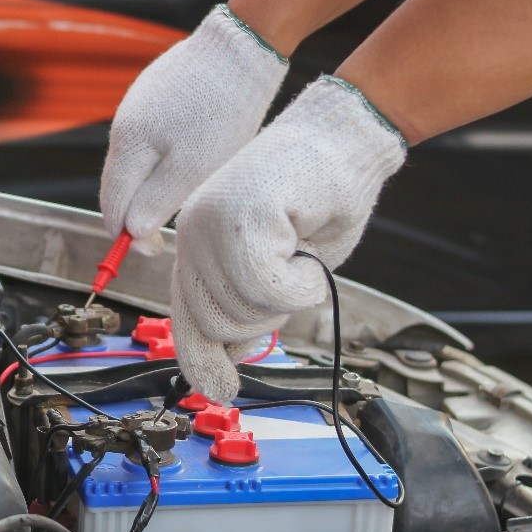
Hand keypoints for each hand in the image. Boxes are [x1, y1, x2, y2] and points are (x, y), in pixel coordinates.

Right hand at [100, 5, 287, 252]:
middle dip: (132, 214)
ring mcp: (136, 105)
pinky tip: (179, 163)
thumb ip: (157, 201)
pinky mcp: (154, 92)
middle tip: (159, 237)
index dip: (127, 236)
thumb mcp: (194, 167)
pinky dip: (154, 161)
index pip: (112, 204)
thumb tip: (131, 231)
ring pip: (131, 161)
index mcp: (127, 145)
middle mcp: (122, 125)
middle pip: (116, 184)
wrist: (241, 47)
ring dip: (143, 187)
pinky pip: (146, 137)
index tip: (153, 251)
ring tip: (171, 202)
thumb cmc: (223, 111)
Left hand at [170, 76, 406, 400]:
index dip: (202, 359)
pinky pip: (265, 287)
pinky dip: (299, 285)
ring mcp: (209, 223)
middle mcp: (192, 234)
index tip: (220, 390)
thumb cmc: (318, 198)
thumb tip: (235, 353)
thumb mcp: (283, 268)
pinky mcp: (238, 217)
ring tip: (303, 256)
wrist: (345, 141)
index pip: (186, 317)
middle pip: (214, 323)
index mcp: (198, 246)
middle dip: (263, 323)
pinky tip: (307, 254)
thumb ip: (253, 307)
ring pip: (241, 309)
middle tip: (297, 285)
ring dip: (289, 299)